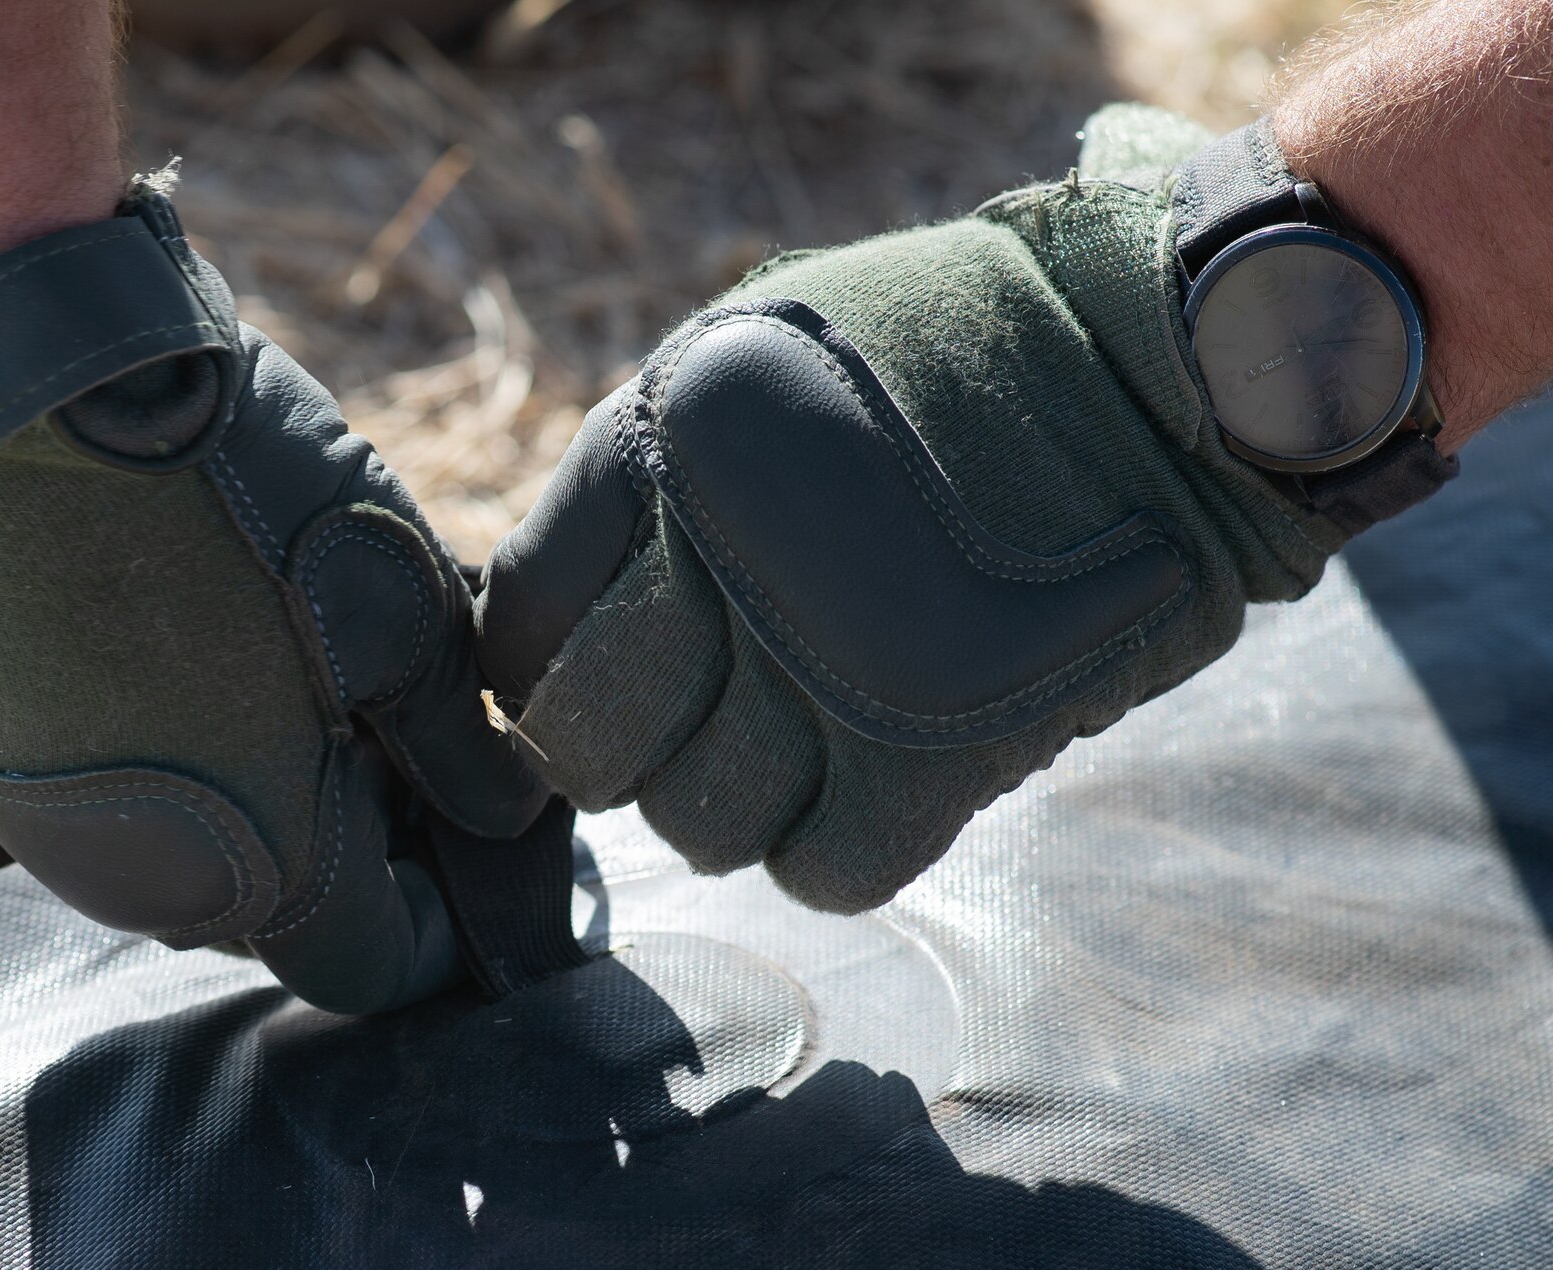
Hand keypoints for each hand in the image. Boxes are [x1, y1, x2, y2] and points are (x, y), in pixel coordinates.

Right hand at [0, 176, 544, 1011]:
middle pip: (286, 910)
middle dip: (358, 837)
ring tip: (308, 666)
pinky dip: (179, 754)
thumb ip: (461, 746)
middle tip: (401, 719)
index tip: (476, 819)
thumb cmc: (230, 490)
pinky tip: (205, 645)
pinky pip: (116, 796)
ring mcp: (47, 821)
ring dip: (266, 792)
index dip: (445, 908)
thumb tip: (504, 816)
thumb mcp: (400, 612)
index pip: (379, 965)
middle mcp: (140, 882)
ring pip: (198, 853)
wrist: (20, 378)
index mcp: (259, 868)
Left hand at [475, 107, 1354, 913]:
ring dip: (738, 800)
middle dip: (625, 754)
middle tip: (688, 725)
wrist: (1172, 363)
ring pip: (698, 826)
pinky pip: (822, 871)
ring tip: (803, 735)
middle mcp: (733, 556)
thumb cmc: (959, 349)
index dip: (538, 674)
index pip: (520, 625)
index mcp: (671, 442)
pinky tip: (869, 783)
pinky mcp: (943, 752)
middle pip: (591, 747)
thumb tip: (554, 626)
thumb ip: (651, 476)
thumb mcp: (763, 350)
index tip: (579, 686)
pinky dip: (832, 847)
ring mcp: (838, 664)